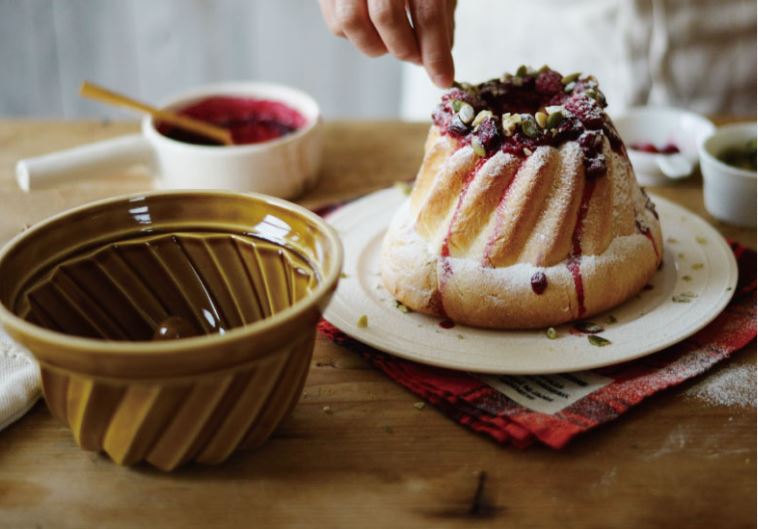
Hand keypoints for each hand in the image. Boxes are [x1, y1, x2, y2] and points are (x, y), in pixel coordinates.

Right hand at [319, 0, 455, 87]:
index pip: (428, 10)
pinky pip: (336, 23)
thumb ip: (439, 16)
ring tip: (391, 40)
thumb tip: (439, 62)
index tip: (442, 78)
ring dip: (376, 45)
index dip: (435, 51)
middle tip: (414, 56)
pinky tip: (371, 27)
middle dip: (404, 47)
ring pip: (351, 21)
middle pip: (386, 15)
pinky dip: (356, 35)